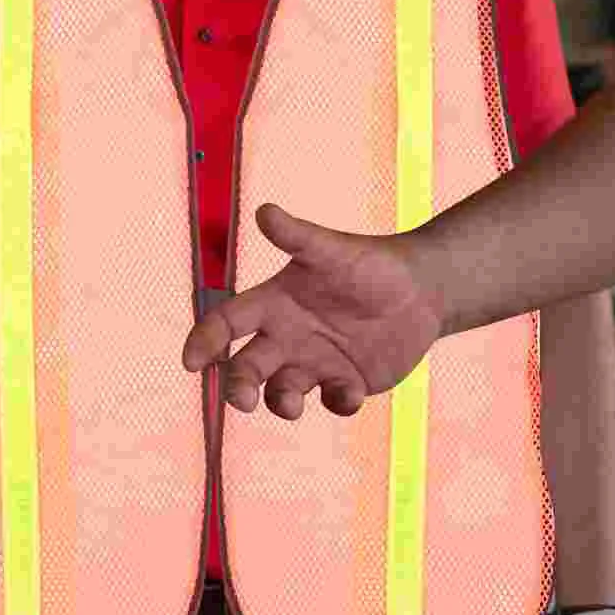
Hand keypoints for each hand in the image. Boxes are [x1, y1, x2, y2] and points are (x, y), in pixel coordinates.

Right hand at [181, 203, 443, 418]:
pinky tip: (350, 393)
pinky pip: (332, 402)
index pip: (226, 324)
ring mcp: (315, 363)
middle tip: (243, 400)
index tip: (192, 362)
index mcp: (274, 304)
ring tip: (292, 403)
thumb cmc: (371, 263)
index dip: (205, 341)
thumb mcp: (333, 250)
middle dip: (238, 386)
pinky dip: (337, 403)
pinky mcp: (345, 383)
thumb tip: (264, 211)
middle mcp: (288, 338)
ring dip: (280, 403)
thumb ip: (298, 236)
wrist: (422, 289)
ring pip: (282, 393)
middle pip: (246, 368)